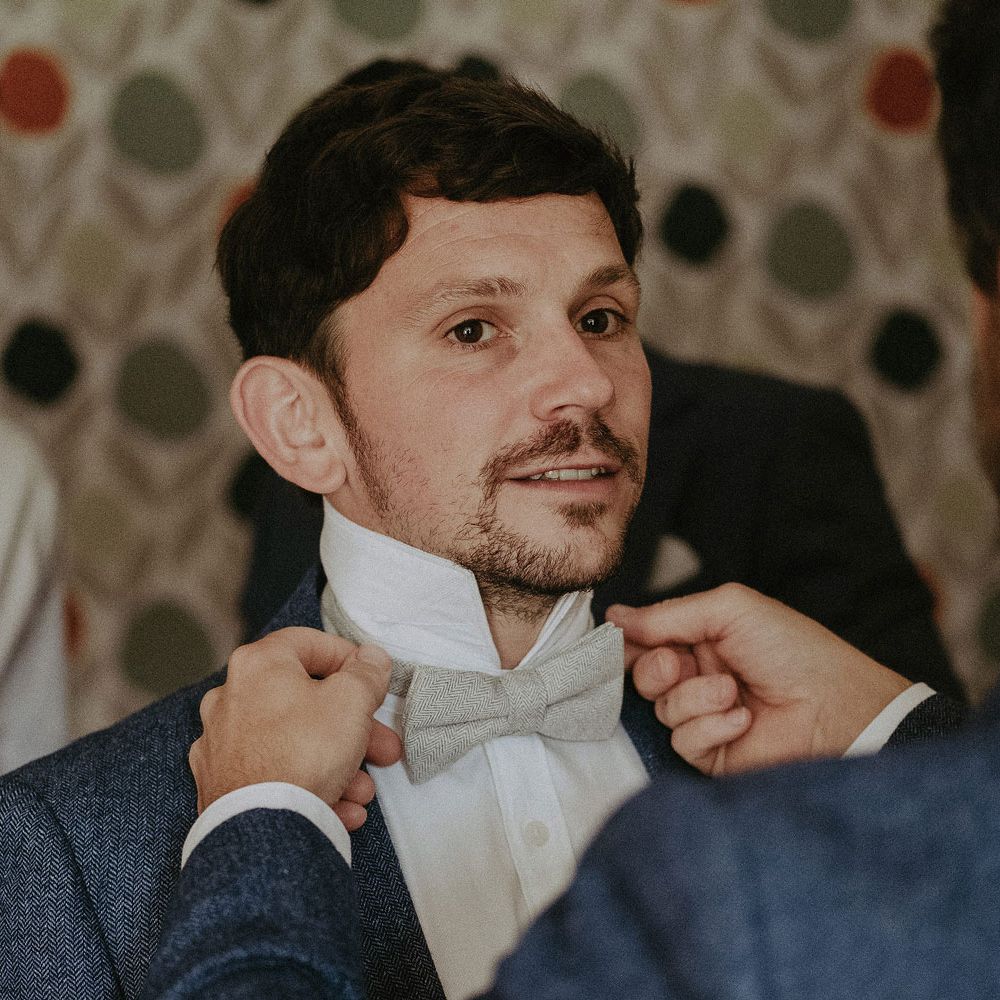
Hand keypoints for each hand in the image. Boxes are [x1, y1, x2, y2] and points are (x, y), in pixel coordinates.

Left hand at [189, 627, 402, 829]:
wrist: (263, 829)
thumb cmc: (303, 754)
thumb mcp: (351, 701)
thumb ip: (366, 673)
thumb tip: (371, 658)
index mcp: (257, 665)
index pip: (308, 642)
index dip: (347, 657)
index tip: (370, 679)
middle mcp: (230, 699)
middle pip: (305, 701)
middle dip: (353, 727)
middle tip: (382, 745)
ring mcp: (222, 745)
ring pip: (293, 744)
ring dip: (336, 763)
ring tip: (362, 790)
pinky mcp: (220, 786)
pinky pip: (274, 776)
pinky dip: (308, 787)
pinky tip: (339, 808)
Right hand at [606, 584, 910, 775]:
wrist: (840, 707)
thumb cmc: (794, 650)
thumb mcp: (730, 610)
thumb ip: (667, 614)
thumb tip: (615, 616)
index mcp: (704, 639)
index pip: (648, 640)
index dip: (632, 641)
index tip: (623, 637)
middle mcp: (701, 677)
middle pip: (643, 676)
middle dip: (656, 669)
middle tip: (680, 666)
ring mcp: (707, 715)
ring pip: (661, 710)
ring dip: (693, 698)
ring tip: (732, 692)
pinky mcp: (714, 753)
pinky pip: (682, 740)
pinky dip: (709, 726)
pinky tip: (741, 719)